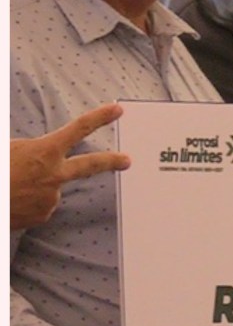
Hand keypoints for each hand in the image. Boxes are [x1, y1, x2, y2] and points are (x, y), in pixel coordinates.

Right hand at [11, 103, 130, 228]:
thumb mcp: (11, 148)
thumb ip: (32, 149)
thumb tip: (43, 153)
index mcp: (44, 152)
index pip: (78, 129)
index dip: (99, 118)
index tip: (117, 110)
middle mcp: (54, 175)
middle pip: (90, 165)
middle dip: (111, 161)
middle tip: (127, 161)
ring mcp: (50, 197)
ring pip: (50, 187)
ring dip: (35, 185)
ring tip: (10, 186)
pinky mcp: (42, 215)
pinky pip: (39, 204)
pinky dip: (28, 201)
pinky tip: (12, 200)